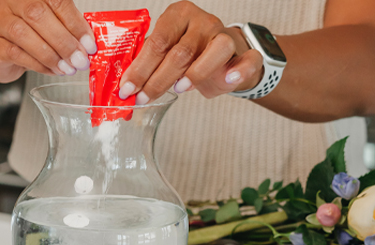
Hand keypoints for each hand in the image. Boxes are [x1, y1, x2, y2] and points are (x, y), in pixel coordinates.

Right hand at [0, 0, 96, 82]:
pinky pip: (14, 53)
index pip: (56, 1)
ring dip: (50, 54)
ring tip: (67, 68)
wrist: (0, 54)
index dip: (75, 23)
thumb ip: (69, 31)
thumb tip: (88, 45)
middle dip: (64, 41)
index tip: (89, 44)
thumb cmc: (30, 39)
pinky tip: (51, 70)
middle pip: (37, 15)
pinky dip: (38, 64)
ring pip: (23, 34)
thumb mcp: (52, 29)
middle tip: (80, 60)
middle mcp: (12, 4)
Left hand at [119, 1, 263, 103]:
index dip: (140, 68)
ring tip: (179, 89)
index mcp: (178, 15)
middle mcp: (202, 21)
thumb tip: (126, 85)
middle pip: (181, 51)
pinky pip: (248, 60)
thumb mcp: (167, 51)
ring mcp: (224, 34)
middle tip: (144, 98)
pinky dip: (240, 71)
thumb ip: (149, 62)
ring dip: (194, 74)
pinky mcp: (244, 51)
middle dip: (158, 79)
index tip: (127, 89)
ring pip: (213, 52)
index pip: (157, 42)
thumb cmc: (189, 53)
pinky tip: (229, 80)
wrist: (224, 54)